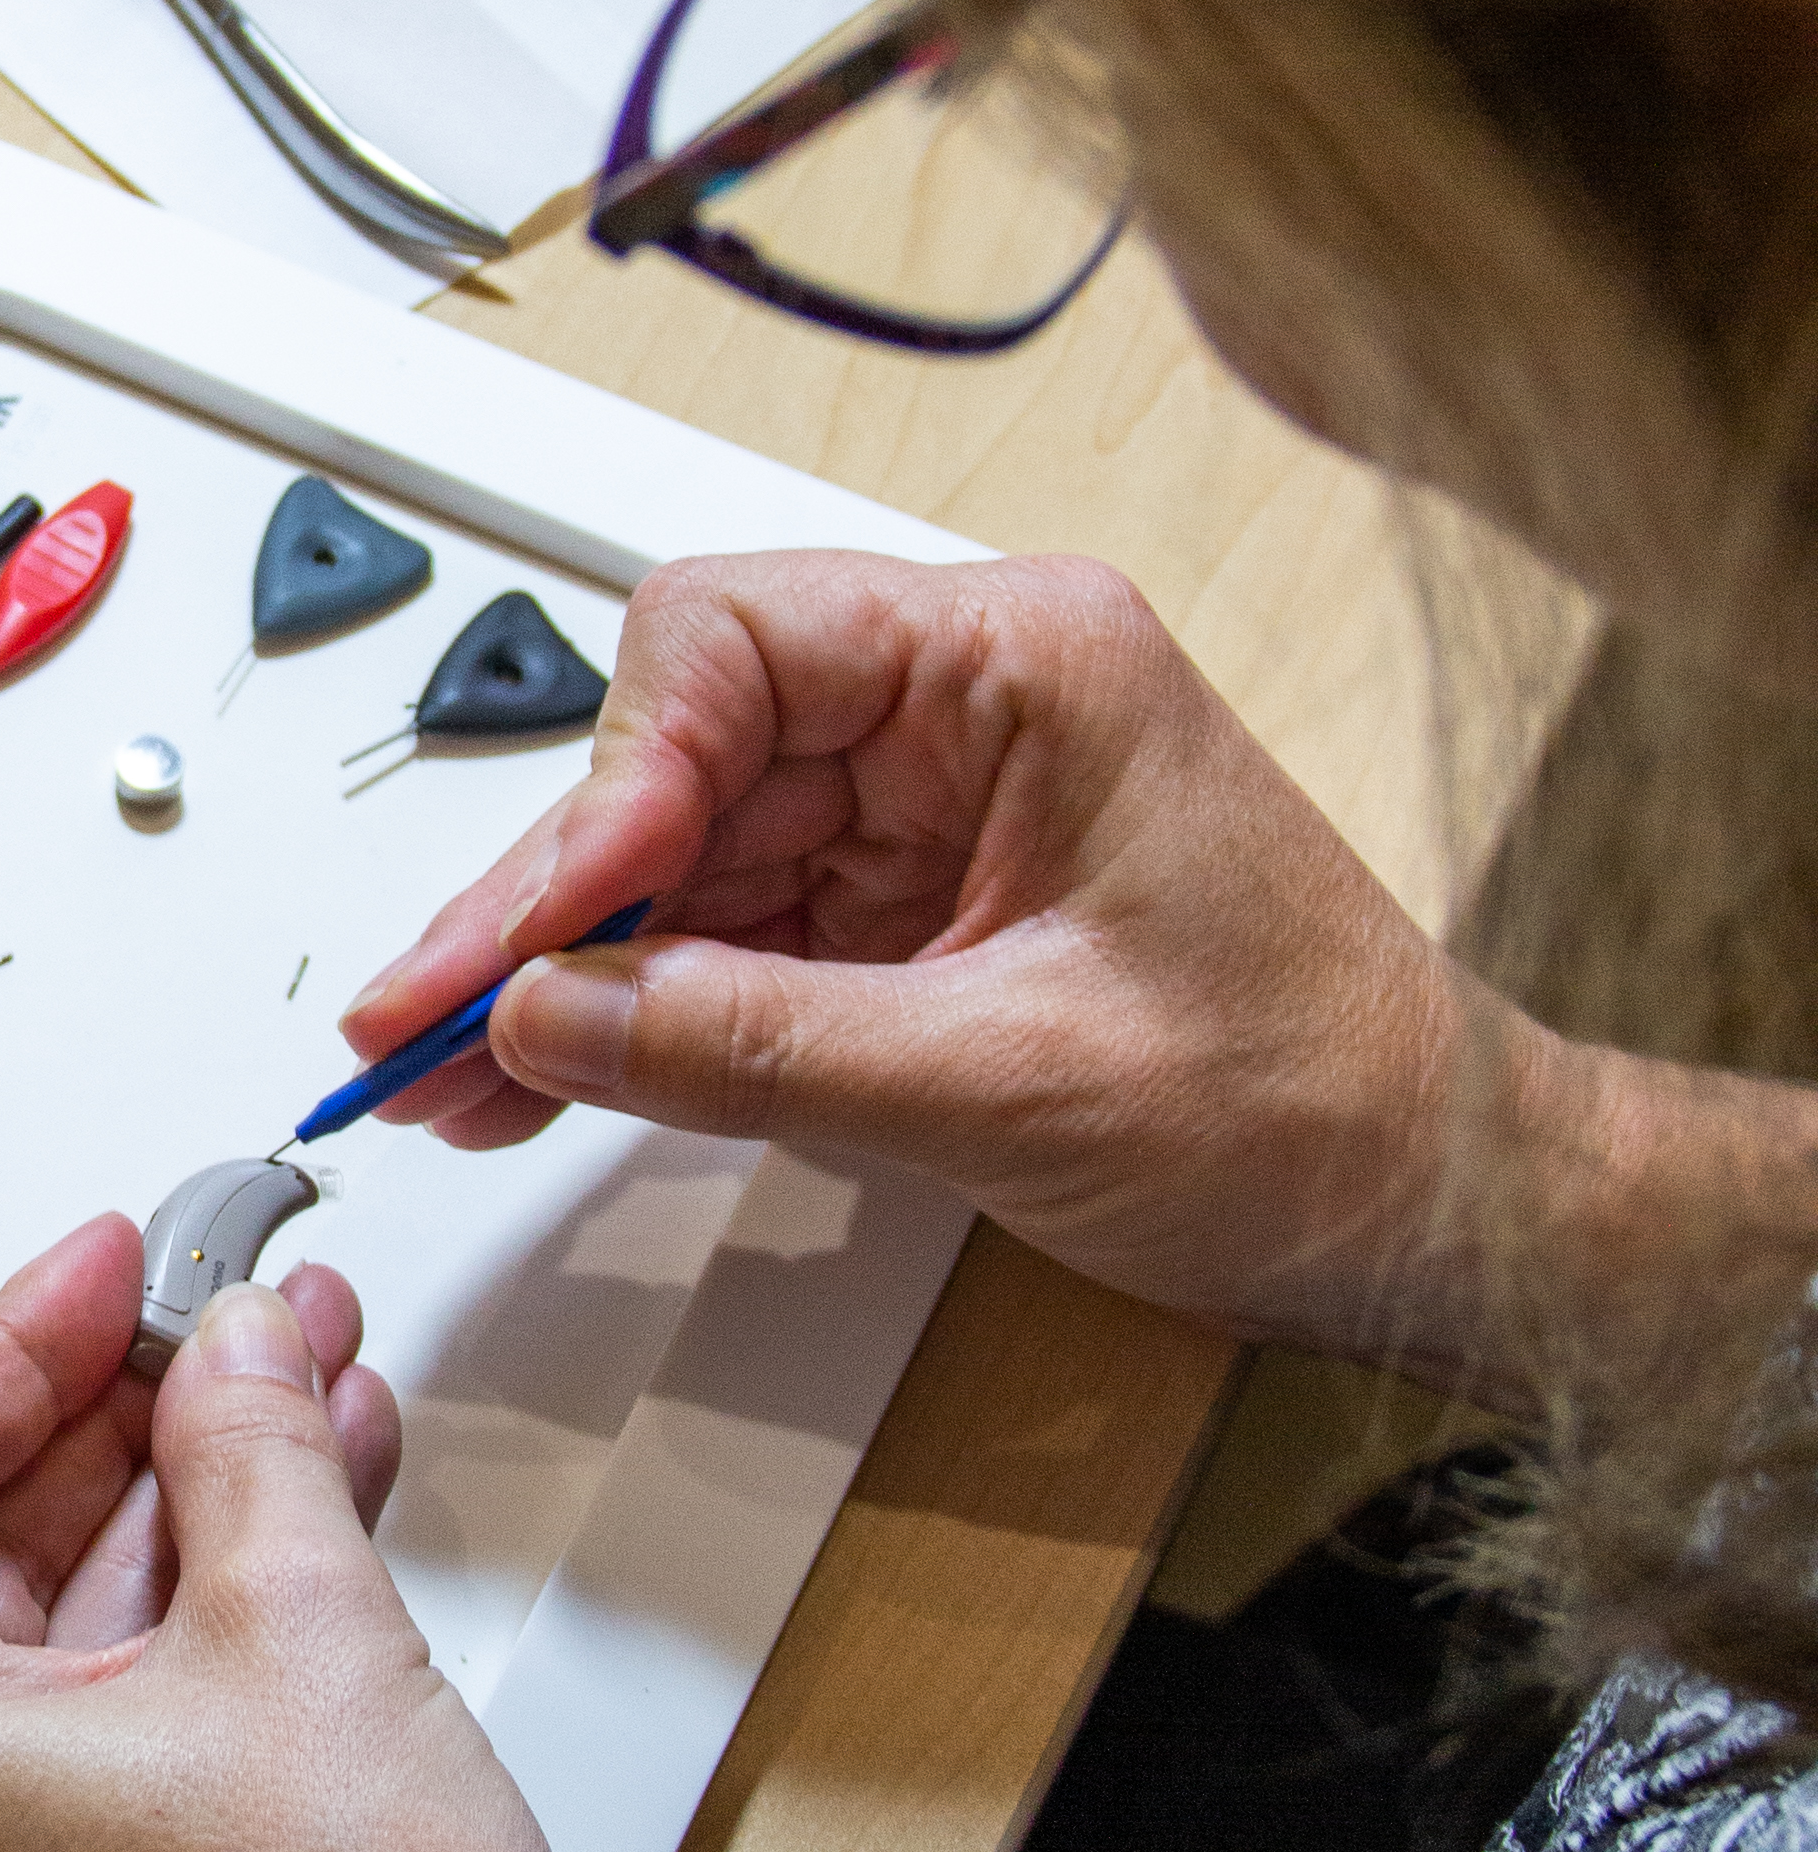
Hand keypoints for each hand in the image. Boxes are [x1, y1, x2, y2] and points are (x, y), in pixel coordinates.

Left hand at [0, 1216, 701, 1851]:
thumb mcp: (297, 1622)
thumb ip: (243, 1435)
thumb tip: (233, 1344)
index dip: (24, 1324)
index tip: (124, 1257)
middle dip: (120, 1407)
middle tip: (235, 1308)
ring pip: (27, 1632)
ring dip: (171, 1499)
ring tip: (303, 1384)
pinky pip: (66, 1729)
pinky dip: (171, 1618)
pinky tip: (297, 1510)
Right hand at [342, 547, 1505, 1370]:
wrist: (1433, 1206)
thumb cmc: (1313, 1104)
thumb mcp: (1006, 1084)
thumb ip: (752, 1043)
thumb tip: (550, 1019)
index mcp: (1021, 662)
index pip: (730, 646)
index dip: (608, 788)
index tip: (536, 934)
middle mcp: (962, 704)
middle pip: (678, 747)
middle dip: (544, 894)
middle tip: (417, 1016)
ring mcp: (929, 804)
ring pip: (680, 848)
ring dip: (560, 967)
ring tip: (442, 1076)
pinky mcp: (910, 903)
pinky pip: (727, 929)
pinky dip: (629, 1007)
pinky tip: (537, 1074)